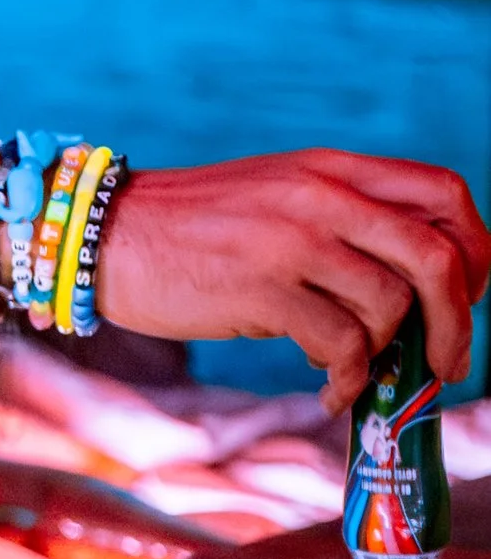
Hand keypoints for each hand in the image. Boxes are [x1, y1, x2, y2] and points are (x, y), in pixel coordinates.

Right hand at [97, 151, 489, 411]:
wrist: (105, 236)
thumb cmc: (193, 229)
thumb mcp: (277, 196)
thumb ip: (341, 219)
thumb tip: (413, 285)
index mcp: (331, 169)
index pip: (443, 193)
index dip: (475, 248)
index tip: (464, 293)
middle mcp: (321, 196)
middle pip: (438, 255)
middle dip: (457, 320)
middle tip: (442, 360)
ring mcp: (292, 241)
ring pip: (392, 306)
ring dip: (385, 355)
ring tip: (353, 371)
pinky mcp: (262, 289)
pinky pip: (340, 346)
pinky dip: (346, 380)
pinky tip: (328, 389)